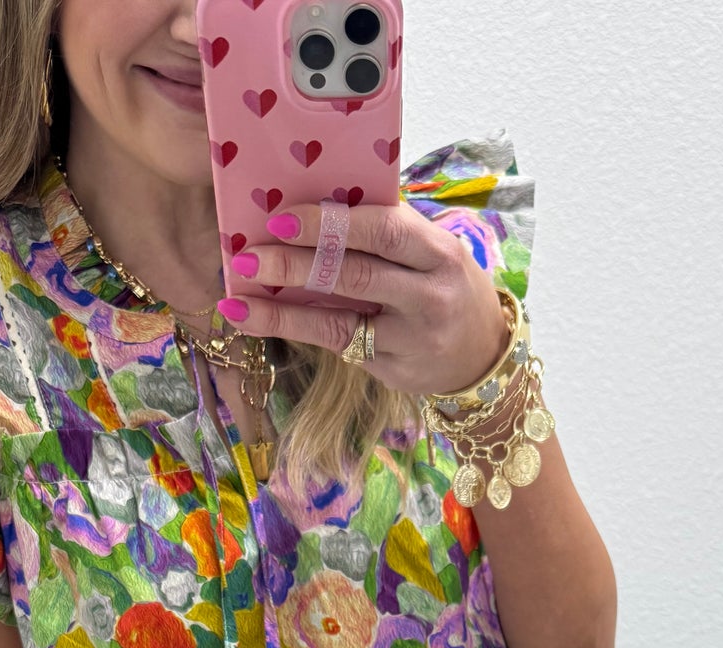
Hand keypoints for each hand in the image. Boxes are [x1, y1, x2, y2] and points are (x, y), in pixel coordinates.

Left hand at [218, 202, 510, 397]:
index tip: (281, 218)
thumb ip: (387, 230)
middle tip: (249, 255)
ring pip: (338, 322)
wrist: (484, 353)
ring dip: (282, 309)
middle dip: (296, 265)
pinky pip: (337, 346)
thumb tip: (316, 200)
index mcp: (439, 253)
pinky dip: (293, 330)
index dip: (330, 224)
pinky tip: (256, 319)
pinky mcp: (393, 371)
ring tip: (238, 297)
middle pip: (355, 276)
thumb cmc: (445, 285)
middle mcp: (428, 297)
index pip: (382, 231)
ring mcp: (411, 341)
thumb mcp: (432, 250)